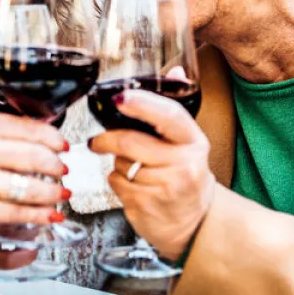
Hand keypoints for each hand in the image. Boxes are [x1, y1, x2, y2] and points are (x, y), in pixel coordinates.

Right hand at [0, 111, 69, 232]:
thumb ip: (0, 129)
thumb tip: (42, 133)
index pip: (28, 129)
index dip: (53, 139)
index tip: (62, 146)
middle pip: (34, 157)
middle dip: (56, 166)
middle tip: (63, 170)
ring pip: (31, 189)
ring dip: (52, 193)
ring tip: (60, 193)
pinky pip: (19, 215)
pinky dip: (40, 217)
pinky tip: (49, 216)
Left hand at [89, 89, 213, 259]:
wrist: (196, 223)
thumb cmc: (186, 176)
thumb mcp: (188, 142)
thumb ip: (175, 109)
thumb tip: (176, 71)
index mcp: (194, 142)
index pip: (169, 116)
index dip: (142, 104)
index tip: (120, 98)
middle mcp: (184, 165)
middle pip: (131, 142)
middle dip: (106, 139)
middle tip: (96, 140)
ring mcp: (165, 189)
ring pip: (120, 164)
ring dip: (116, 163)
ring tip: (131, 168)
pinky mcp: (146, 207)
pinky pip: (115, 185)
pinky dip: (115, 182)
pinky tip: (131, 185)